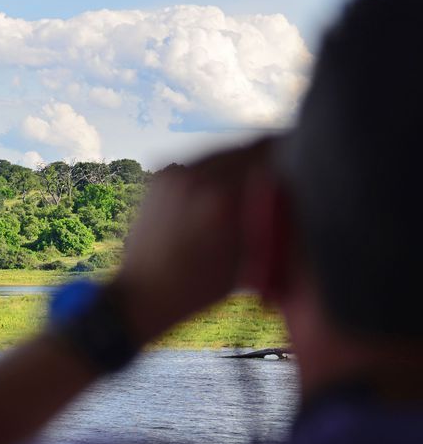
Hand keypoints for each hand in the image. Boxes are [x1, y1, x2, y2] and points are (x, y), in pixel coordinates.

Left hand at [113, 137, 276, 342]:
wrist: (143, 294)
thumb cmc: (200, 286)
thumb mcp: (251, 256)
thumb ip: (274, 215)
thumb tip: (294, 183)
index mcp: (222, 195)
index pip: (270, 151)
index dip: (291, 155)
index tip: (301, 164)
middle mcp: (196, 176)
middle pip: (248, 149)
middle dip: (267, 162)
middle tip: (279, 180)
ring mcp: (175, 174)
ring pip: (224, 153)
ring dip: (240, 166)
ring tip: (247, 194)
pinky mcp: (162, 177)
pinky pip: (200, 163)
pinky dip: (215, 174)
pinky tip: (218, 198)